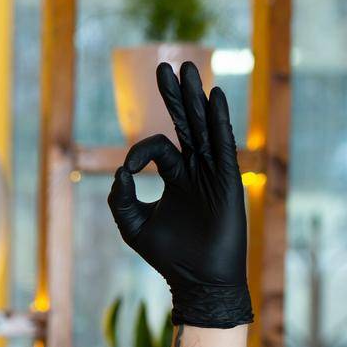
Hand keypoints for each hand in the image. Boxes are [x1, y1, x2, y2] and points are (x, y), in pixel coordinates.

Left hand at [107, 60, 254, 328]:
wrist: (198, 280)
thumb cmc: (167, 256)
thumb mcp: (132, 225)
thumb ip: (119, 198)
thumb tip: (120, 171)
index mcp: (176, 175)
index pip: (158, 147)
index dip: (139, 152)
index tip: (129, 172)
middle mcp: (196, 169)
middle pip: (185, 123)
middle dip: (175, 96)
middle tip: (166, 66)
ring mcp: (214, 172)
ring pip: (203, 127)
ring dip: (194, 97)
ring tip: (187, 68)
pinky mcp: (227, 180)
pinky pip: (223, 143)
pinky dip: (218, 119)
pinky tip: (213, 96)